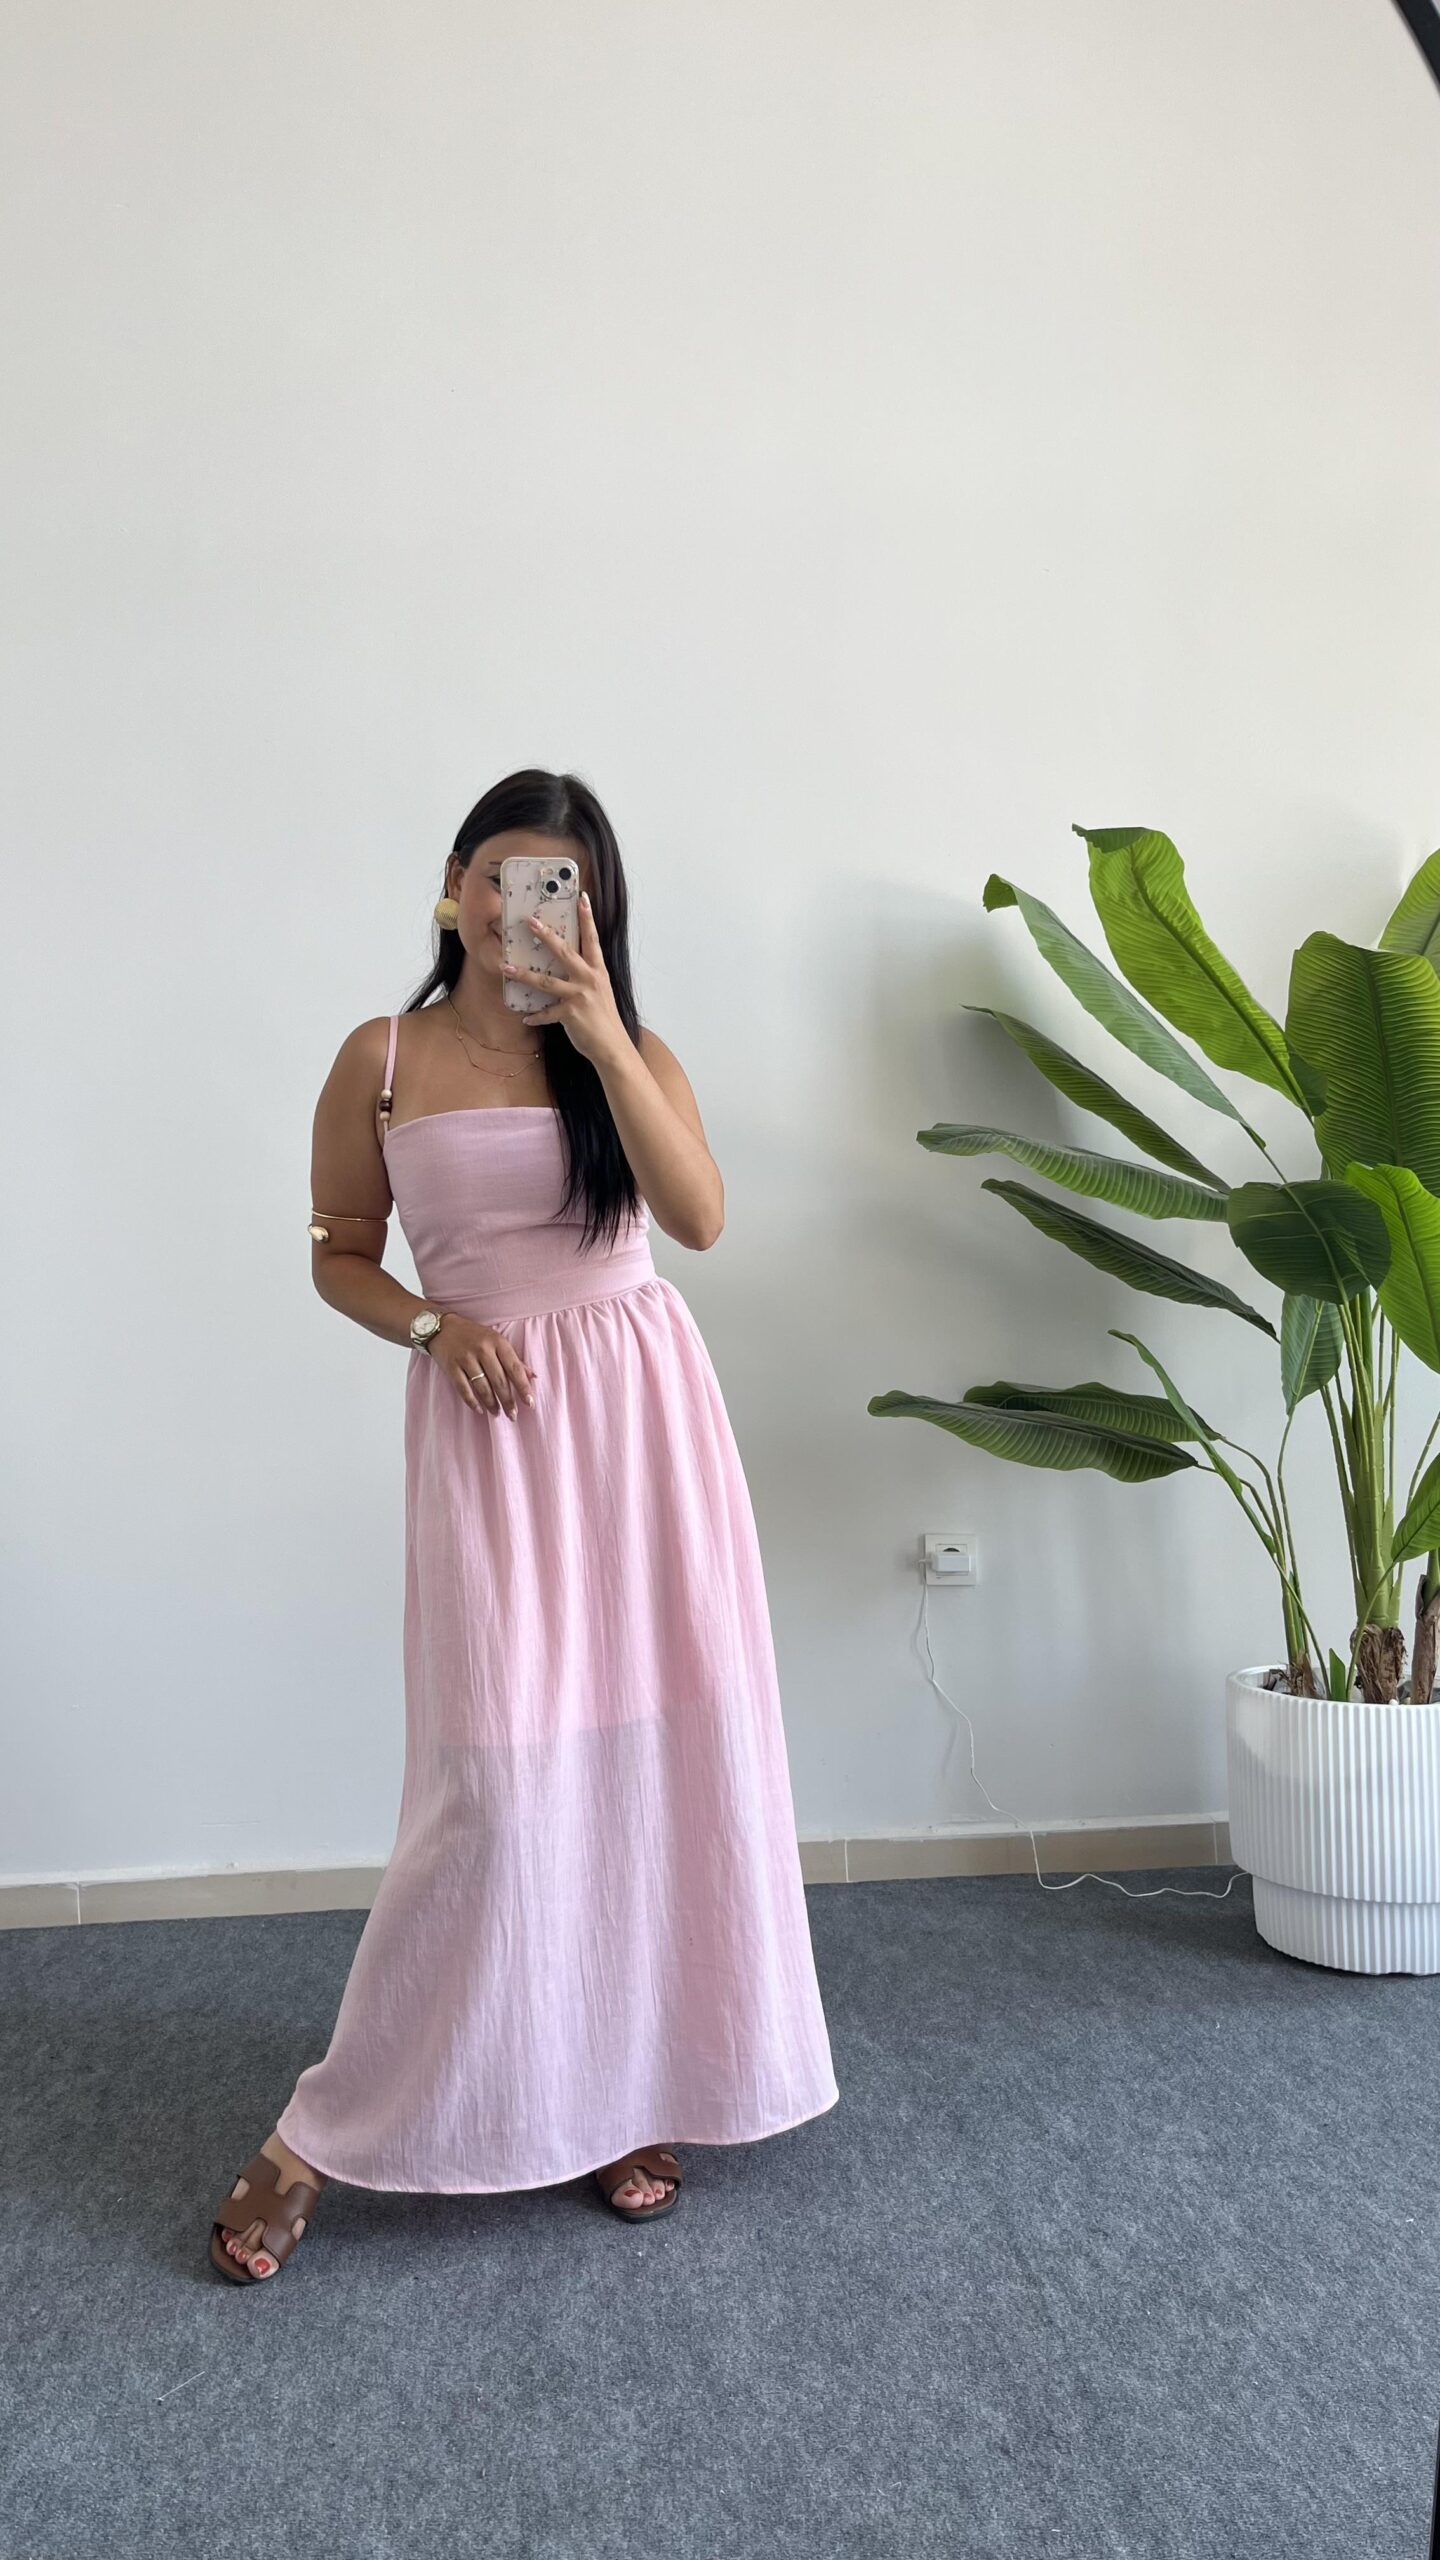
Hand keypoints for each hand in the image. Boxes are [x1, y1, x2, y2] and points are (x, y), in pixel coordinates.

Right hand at [426, 1314, 535, 1419]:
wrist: (443, 1328)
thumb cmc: (474, 1335)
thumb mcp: (496, 1340)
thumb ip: (513, 1359)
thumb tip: (533, 1376)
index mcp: (498, 1342)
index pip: (514, 1368)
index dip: (523, 1387)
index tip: (530, 1403)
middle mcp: (483, 1349)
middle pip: (499, 1381)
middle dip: (508, 1401)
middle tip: (513, 1415)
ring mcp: (466, 1358)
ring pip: (482, 1387)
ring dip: (491, 1403)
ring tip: (497, 1413)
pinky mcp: (451, 1366)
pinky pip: (463, 1389)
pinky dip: (472, 1401)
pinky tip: (480, 1409)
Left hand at [501, 891, 626, 1068]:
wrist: (612, 1047)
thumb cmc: (605, 1020)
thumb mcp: (600, 992)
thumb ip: (586, 978)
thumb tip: (568, 968)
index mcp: (598, 972)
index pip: (592, 939)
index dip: (587, 918)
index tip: (581, 898)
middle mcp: (590, 979)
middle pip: (565, 952)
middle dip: (546, 935)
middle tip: (530, 921)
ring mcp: (579, 996)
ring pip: (546, 981)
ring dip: (524, 974)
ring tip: (506, 967)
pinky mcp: (570, 1013)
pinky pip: (546, 1013)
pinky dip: (535, 1015)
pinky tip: (525, 1017)